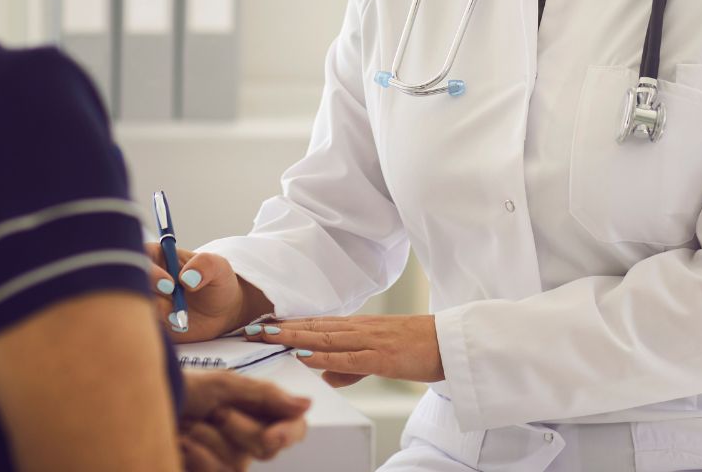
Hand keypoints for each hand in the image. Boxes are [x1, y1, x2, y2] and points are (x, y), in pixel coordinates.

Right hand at [145, 243, 246, 341]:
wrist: (223, 312)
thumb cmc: (217, 282)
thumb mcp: (218, 267)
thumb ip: (205, 265)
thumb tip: (187, 278)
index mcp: (160, 258)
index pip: (142, 256)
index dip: (150, 268)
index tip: (169, 283)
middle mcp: (150, 280)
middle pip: (133, 282)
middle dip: (149, 292)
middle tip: (172, 299)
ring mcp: (150, 303)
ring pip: (138, 307)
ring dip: (158, 314)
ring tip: (181, 318)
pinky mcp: (154, 324)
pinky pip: (146, 328)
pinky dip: (159, 331)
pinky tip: (179, 328)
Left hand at [178, 369, 309, 470]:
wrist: (145, 402)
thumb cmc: (186, 387)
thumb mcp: (226, 384)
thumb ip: (266, 395)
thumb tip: (307, 404)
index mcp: (258, 409)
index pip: (294, 427)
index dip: (288, 433)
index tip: (271, 435)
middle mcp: (248, 437)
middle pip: (267, 449)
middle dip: (239, 429)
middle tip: (218, 411)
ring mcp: (228, 458)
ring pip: (238, 465)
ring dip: (210, 440)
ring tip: (191, 423)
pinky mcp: (210, 471)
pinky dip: (197, 456)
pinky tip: (182, 442)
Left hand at [246, 314, 443, 387]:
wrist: (451, 342)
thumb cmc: (417, 349)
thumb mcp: (379, 358)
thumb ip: (351, 368)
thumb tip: (324, 375)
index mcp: (356, 328)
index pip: (315, 325)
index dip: (287, 325)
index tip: (261, 326)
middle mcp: (358, 328)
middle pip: (312, 327)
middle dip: (280, 328)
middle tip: (250, 329)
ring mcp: (368, 340)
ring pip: (323, 337)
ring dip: (293, 336)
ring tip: (267, 336)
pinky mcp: (381, 356)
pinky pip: (347, 356)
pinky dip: (323, 356)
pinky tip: (304, 356)